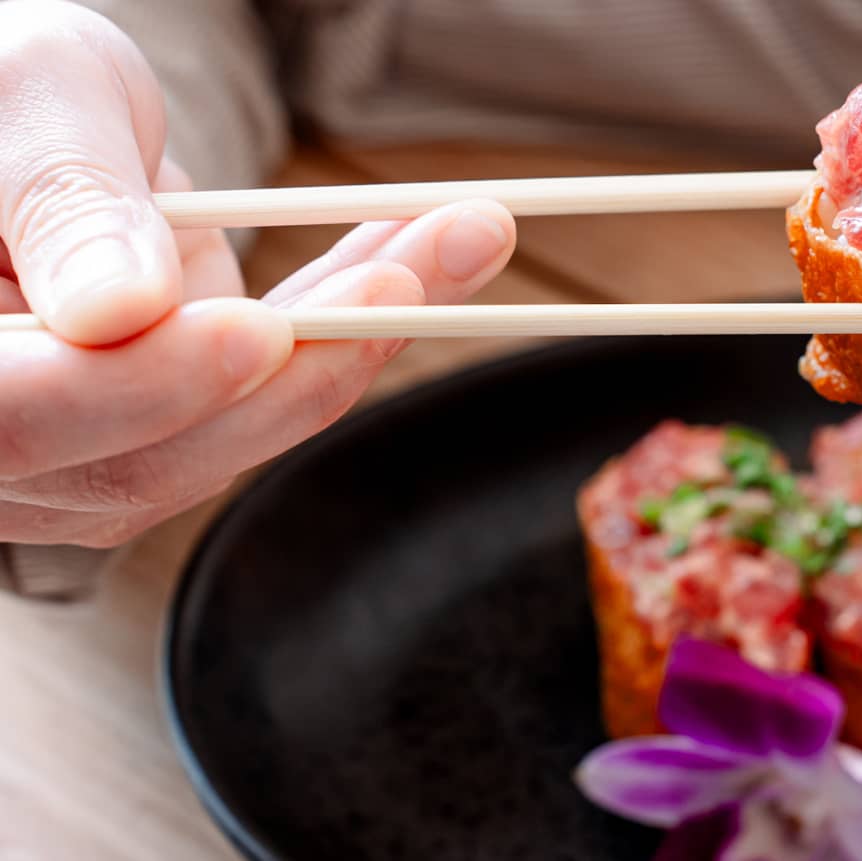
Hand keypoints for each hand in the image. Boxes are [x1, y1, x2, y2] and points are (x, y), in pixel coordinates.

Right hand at [0, 1, 515, 547]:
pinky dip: (353, 326)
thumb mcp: (27, 102)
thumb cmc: (9, 93)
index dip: (141, 388)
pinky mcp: (170, 427)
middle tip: (410, 273)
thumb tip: (117, 313)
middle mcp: (1, 439)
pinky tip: (431, 258)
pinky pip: (269, 397)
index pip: (17, 418)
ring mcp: (83, 451)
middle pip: (139, 454)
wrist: (36, 125)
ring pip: (229, 436)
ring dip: (357, 340)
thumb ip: (60, 202)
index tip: (255, 329)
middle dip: (299, 363)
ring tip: (462, 237)